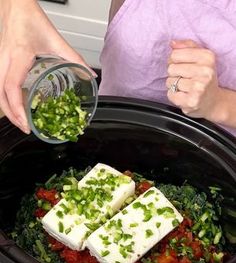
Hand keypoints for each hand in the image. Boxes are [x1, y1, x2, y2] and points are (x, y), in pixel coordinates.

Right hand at [0, 0, 94, 132]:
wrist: (14, 6)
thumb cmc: (30, 18)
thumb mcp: (55, 40)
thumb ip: (74, 58)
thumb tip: (89, 75)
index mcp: (18, 56)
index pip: (12, 87)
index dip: (17, 108)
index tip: (27, 122)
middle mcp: (5, 61)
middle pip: (1, 95)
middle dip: (12, 115)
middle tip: (26, 128)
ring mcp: (0, 62)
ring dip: (8, 110)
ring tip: (21, 122)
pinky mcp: (0, 64)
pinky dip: (6, 100)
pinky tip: (17, 107)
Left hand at [166, 39, 220, 120]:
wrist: (213, 101)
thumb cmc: (204, 78)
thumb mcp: (201, 58)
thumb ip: (187, 47)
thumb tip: (172, 43)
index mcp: (207, 57)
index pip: (175, 54)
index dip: (174, 60)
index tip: (181, 65)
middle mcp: (205, 71)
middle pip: (171, 68)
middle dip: (174, 74)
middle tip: (184, 78)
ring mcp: (199, 87)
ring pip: (170, 82)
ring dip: (174, 86)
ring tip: (185, 88)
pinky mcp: (192, 101)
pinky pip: (171, 94)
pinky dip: (174, 96)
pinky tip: (183, 95)